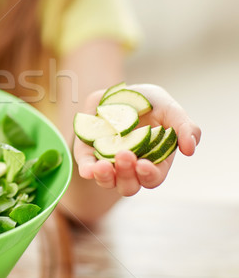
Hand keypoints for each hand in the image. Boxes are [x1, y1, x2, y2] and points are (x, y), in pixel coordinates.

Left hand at [74, 84, 201, 195]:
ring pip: (107, 181)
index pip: (152, 178)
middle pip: (129, 185)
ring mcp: (108, 162)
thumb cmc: (150, 103)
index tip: (143, 164)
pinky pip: (87, 167)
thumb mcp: (170, 109)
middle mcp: (130, 167)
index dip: (148, 175)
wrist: (120, 91)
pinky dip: (87, 170)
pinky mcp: (88, 154)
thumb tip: (190, 149)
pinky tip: (88, 170)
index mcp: (153, 161)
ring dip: (105, 177)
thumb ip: (185, 127)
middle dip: (126, 175)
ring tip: (103, 166)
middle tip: (125, 155)